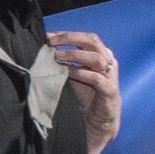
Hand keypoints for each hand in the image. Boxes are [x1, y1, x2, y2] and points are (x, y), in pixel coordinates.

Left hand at [43, 34, 119, 153]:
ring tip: (58, 57)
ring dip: (75, 55)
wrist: (99, 119)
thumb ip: (63, 62)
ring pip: (96, 58)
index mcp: (100, 53)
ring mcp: (110, 75)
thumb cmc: (87, 94)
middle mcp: (107, 60)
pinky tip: (69, 72)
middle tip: (51, 42)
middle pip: (92, 41)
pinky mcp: (109, 90)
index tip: (48, 36)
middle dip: (70, 39)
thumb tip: (44, 51)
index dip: (66, 34)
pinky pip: (97, 78)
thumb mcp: (73, 74)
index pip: (84, 37)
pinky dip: (82, 73)